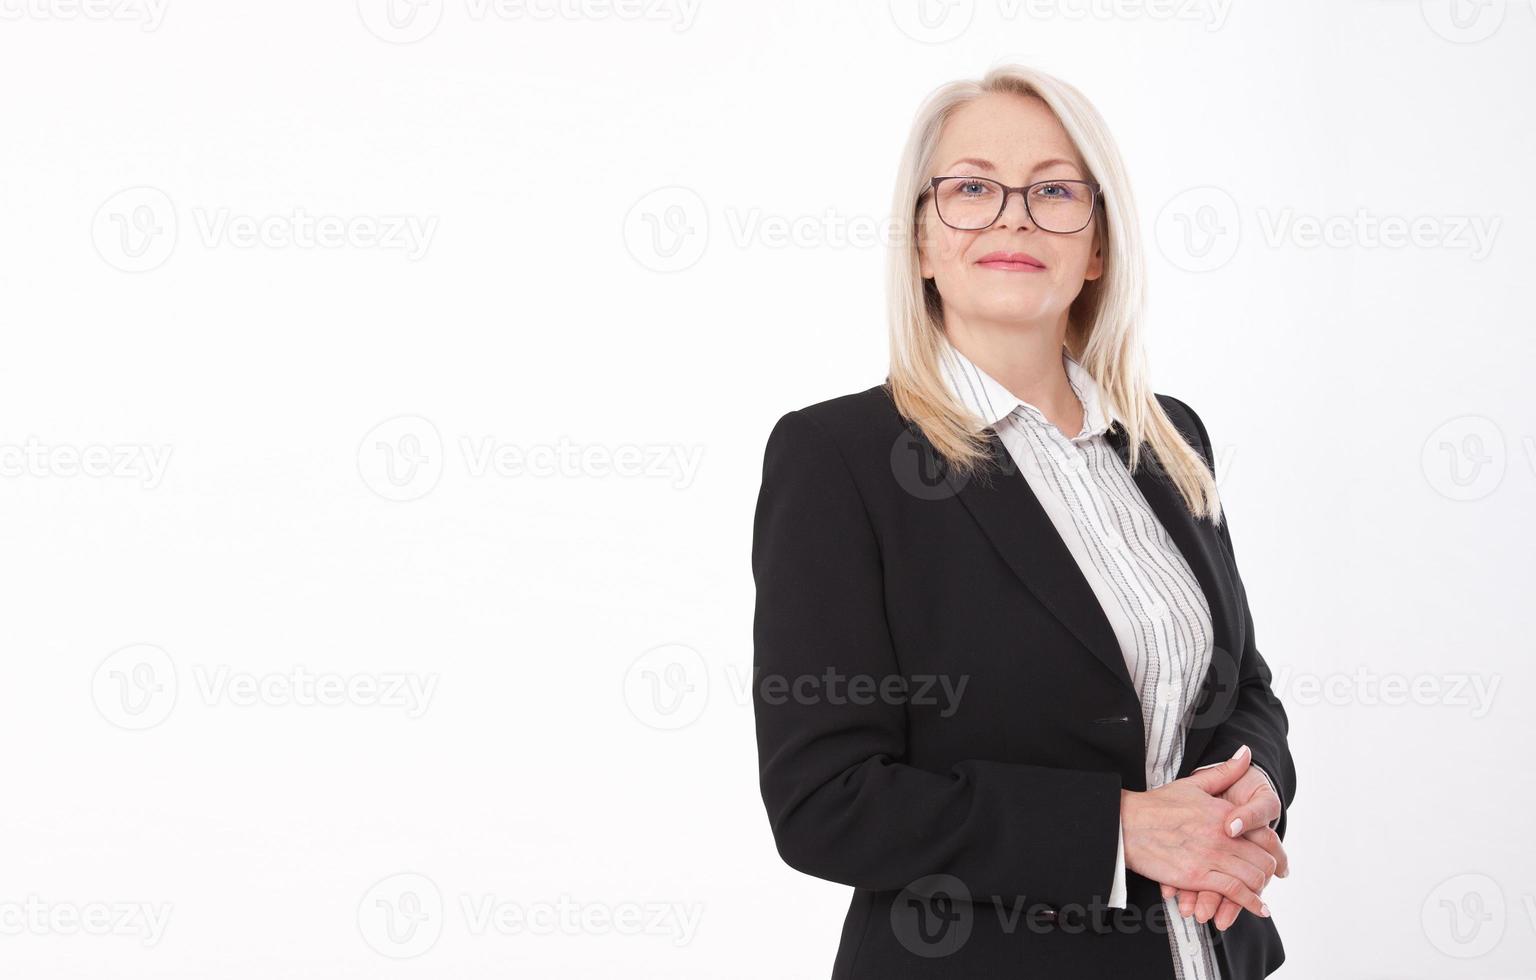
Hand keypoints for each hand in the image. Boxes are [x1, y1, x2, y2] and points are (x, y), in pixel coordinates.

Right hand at [1120, 745, 1277, 920]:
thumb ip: (1224, 772)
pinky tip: (1258, 908)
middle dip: (1268, 872)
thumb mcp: (1193, 784)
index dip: (1275, 850)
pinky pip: (1234, 892)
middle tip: (1268, 879)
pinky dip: (1251, 903)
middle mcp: (1222, 834)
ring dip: (1260, 889)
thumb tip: (1246, 753)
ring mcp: (1211, 856)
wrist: (1125, 823)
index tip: (1278, 859)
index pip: (1265, 834)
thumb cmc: (1155, 805)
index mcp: (1224, 812)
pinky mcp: (1197, 876)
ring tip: (1261, 894)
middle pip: (1263, 860)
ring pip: (1253, 878)